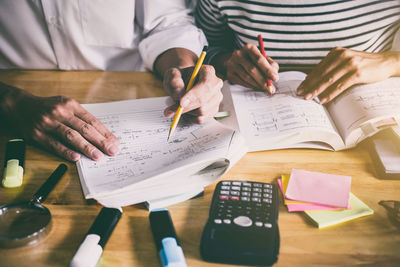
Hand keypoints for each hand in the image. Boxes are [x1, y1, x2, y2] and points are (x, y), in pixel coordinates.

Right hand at [0, 88, 118, 161]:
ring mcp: (48, 123)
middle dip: (100, 141)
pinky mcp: (37, 134)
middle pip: (84, 129)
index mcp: (70, 104)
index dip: (105, 133)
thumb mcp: (65, 105)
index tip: (115, 143)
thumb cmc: (48, 107)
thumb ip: (81, 117)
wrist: (20, 105)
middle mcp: (60, 112)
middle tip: (112, 151)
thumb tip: (102, 134)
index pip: (92, 120)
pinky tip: (76, 157)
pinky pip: (54, 144)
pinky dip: (66, 151)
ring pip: (71, 136)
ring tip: (97, 156)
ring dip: (86, 147)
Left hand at [163, 65, 222, 123]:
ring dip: (187, 111)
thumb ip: (174, 81)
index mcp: (208, 72)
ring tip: (178, 105)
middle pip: (204, 101)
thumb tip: (179, 93)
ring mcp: (216, 98)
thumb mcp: (172, 74)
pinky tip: (185, 110)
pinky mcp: (213, 110)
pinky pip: (201, 119)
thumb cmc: (179, 78)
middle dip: (187, 107)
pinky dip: (190, 118)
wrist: (183, 83)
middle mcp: (216, 85)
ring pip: (202, 112)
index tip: (181, 103)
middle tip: (172, 109)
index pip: (206, 85)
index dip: (194, 95)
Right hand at [224, 44, 278, 92]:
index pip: (259, 59)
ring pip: (247, 77)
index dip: (268, 70)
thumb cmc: (253, 60)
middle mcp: (238, 54)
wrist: (236, 61)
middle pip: (252, 69)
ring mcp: (232, 64)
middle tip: (270, 88)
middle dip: (263, 81)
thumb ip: (272, 66)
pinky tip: (256, 86)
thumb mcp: (264, 59)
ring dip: (257, 85)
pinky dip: (251, 86)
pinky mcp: (229, 74)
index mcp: (249, 48)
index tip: (275, 78)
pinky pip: (242, 82)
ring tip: (265, 88)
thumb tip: (274, 77)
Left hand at [297, 47, 399, 103]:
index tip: (300, 87)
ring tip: (308, 98)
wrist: (385, 62)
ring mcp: (349, 63)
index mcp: (336, 52)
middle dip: (309, 85)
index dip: (308, 78)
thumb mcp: (346, 61)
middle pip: (321, 73)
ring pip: (328, 80)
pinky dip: (330, 93)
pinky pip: (340, 85)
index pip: (318, 68)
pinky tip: (323, 100)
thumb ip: (332, 67)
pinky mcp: (357, 72)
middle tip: (300, 93)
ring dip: (317, 90)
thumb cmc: (363, 64)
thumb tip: (315, 80)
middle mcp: (341, 56)